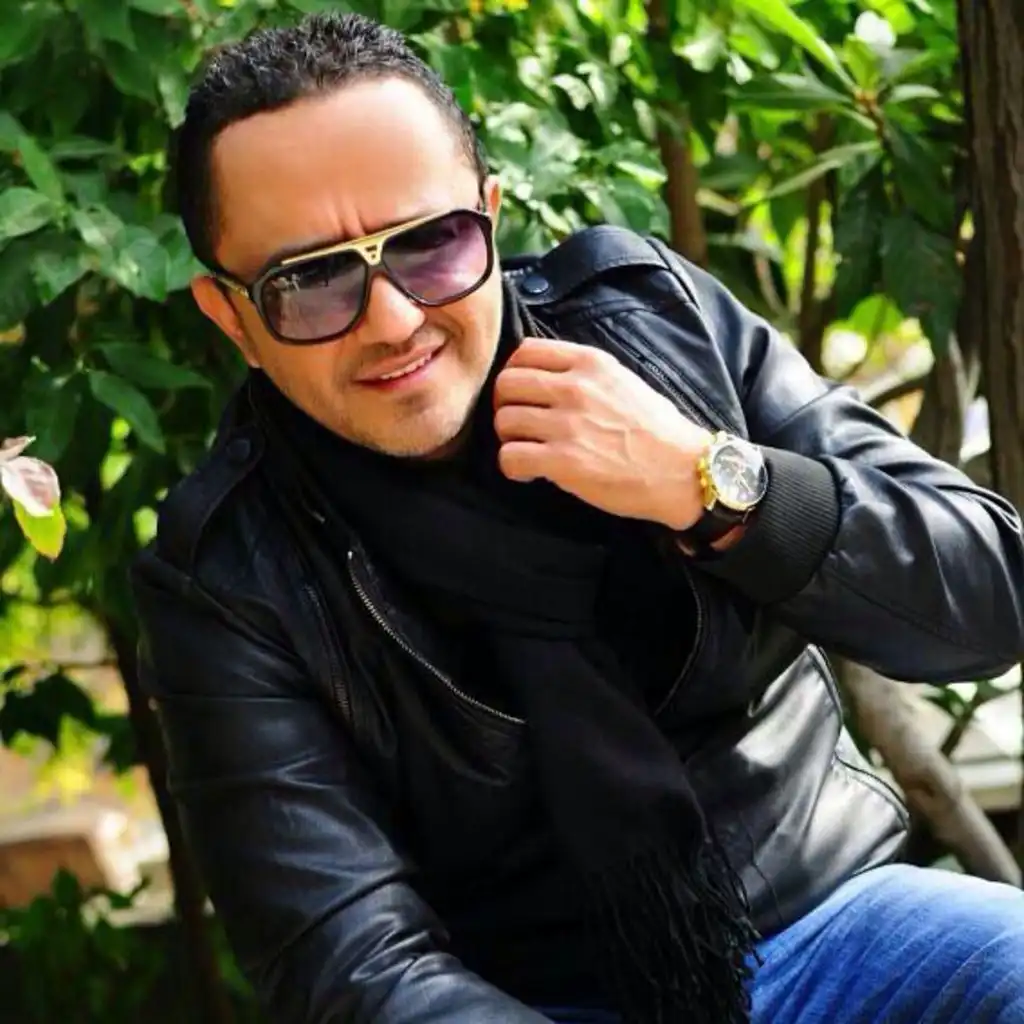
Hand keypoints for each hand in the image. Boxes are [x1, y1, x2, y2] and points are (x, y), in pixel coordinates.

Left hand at [493, 337, 711, 529]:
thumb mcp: (624, 381)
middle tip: (518, 425)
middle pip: (506, 383)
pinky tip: (528, 472)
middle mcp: (575, 387)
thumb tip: (547, 379)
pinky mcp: (563, 461)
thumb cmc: (658, 431)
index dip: (515, 374)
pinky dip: (511, 467)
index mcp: (590, 363)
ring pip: (504, 420)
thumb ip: (584, 374)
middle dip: (505, 406)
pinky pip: (510, 457)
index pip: (526, 351)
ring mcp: (568, 424)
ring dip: (508, 438)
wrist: (684, 472)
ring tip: (526, 450)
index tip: (523, 394)